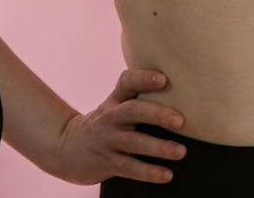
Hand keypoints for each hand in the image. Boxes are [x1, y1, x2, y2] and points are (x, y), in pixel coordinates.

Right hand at [53, 68, 186, 184]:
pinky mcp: (107, 162)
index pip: (127, 82)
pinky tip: (167, 175)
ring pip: (133, 142)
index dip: (144, 78)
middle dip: (156, 114)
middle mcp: (110, 117)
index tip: (164, 79)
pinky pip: (129, 167)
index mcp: (116, 100)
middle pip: (132, 111)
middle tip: (180, 121)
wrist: (68, 149)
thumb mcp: (116, 106)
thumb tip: (185, 91)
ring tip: (180, 152)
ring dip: (158, 147)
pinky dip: (148, 172)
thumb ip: (140, 96)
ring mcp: (107, 140)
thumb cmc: (107, 123)